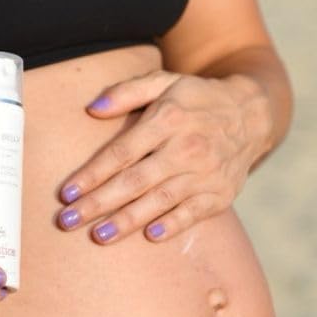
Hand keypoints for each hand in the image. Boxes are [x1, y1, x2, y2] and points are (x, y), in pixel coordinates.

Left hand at [56, 69, 270, 244]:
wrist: (250, 113)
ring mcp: (206, 173)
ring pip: (160, 200)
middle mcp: (186, 147)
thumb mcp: (163, 81)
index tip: (66, 193)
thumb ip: (126, 92)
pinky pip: (193, 213)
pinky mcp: (222, 193)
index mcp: (167, 119)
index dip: (91, 174)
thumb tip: (92, 108)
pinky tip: (150, 236)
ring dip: (128, 221)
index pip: (121, 152)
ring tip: (99, 236)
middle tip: (68, 221)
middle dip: (99, 203)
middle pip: (134, 181)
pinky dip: (173, 224)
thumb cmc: (194, 98)